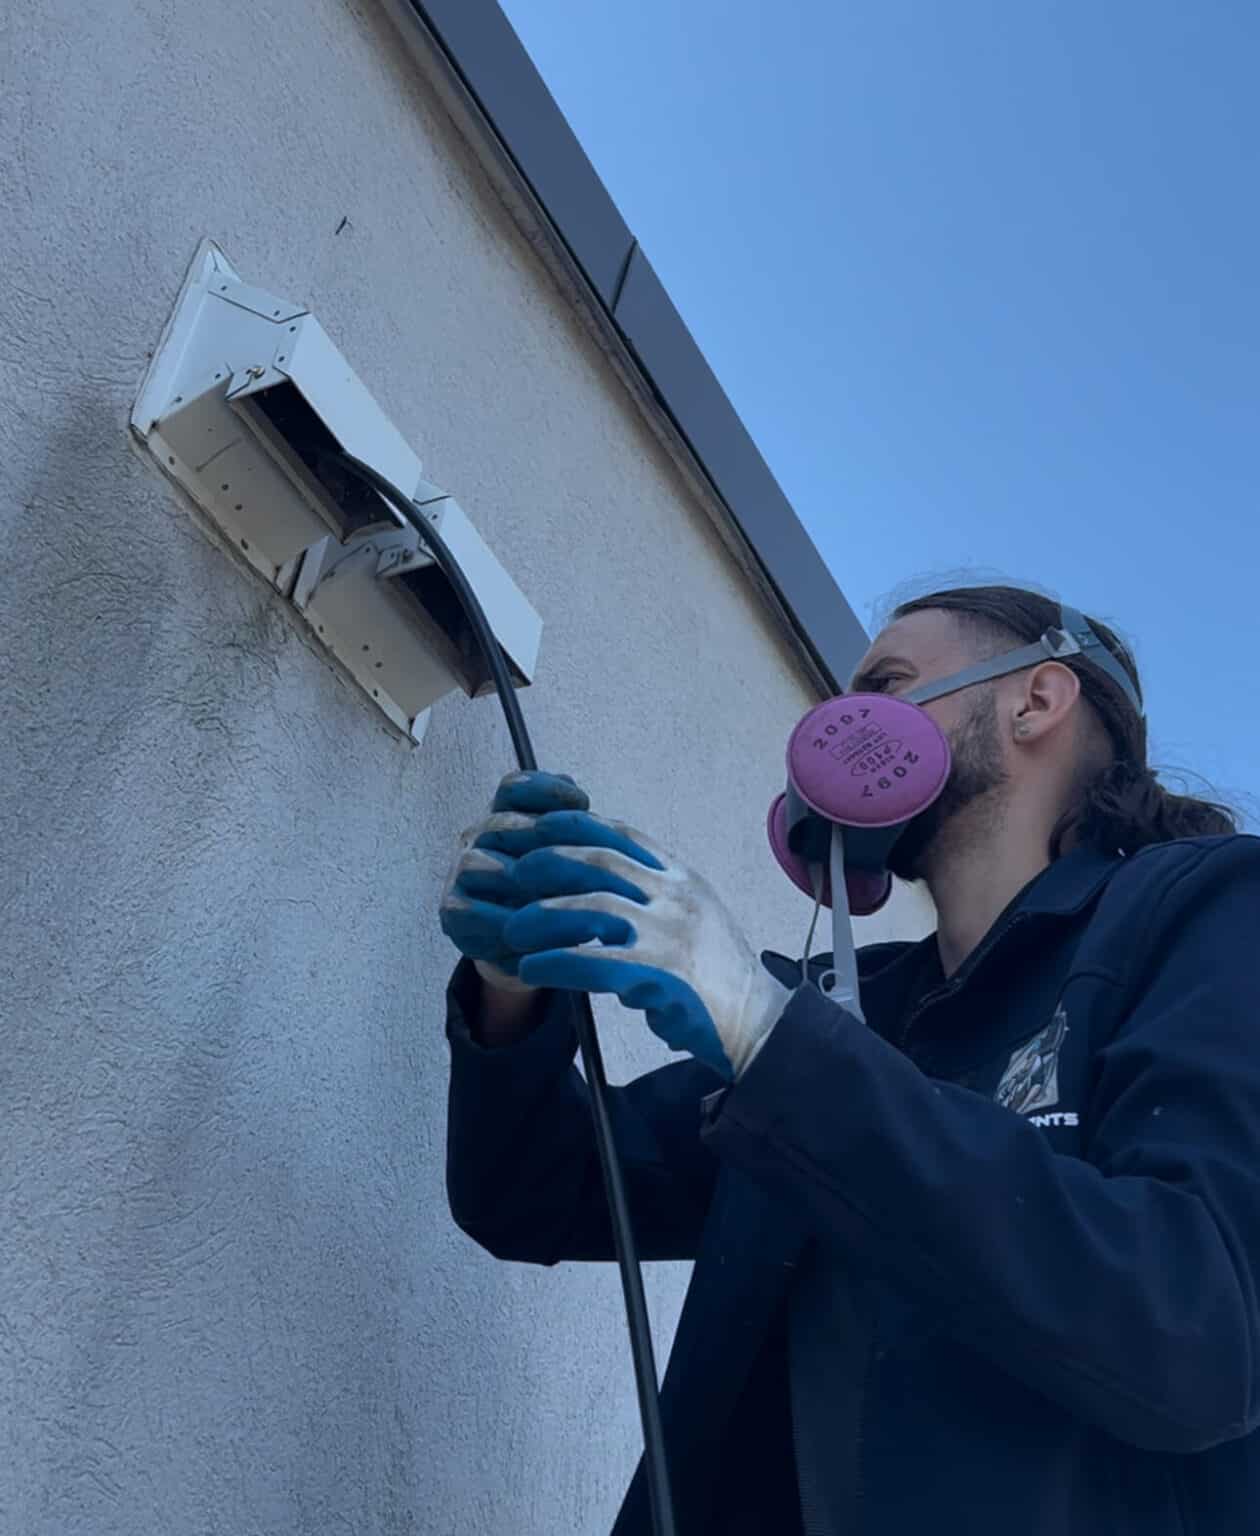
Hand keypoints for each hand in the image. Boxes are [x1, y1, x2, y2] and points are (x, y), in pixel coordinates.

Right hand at [439, 771, 589, 992]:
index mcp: (508, 815)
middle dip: (538, 837)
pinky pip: (469, 911)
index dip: (546, 790)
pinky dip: (501, 919)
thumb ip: (580, 830)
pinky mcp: (454, 913)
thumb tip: (580, 805)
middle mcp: (480, 838)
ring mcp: (462, 874)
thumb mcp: (576, 858)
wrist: (534, 945)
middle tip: (573, 854)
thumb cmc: (556, 892)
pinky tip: (533, 925)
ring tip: (553, 892)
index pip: (515, 788)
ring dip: (516, 878)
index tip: (582, 803)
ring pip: (476, 863)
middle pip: (498, 824)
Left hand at [502, 815, 791, 1078]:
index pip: (624, 836)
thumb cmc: (719, 975)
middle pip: (601, 863)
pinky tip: (531, 969)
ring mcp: (669, 933)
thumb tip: (599, 896)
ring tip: (514, 929)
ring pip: (593, 907)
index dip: (577, 827)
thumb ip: (652, 899)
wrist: (757, 1021)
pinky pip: (594, 961)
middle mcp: (676, 897)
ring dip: (544, 916)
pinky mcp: (660, 974)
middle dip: (551, 862)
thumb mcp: (693, 917)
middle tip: (515, 874)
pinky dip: (556, 962)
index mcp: (682, 879)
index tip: (541, 826)